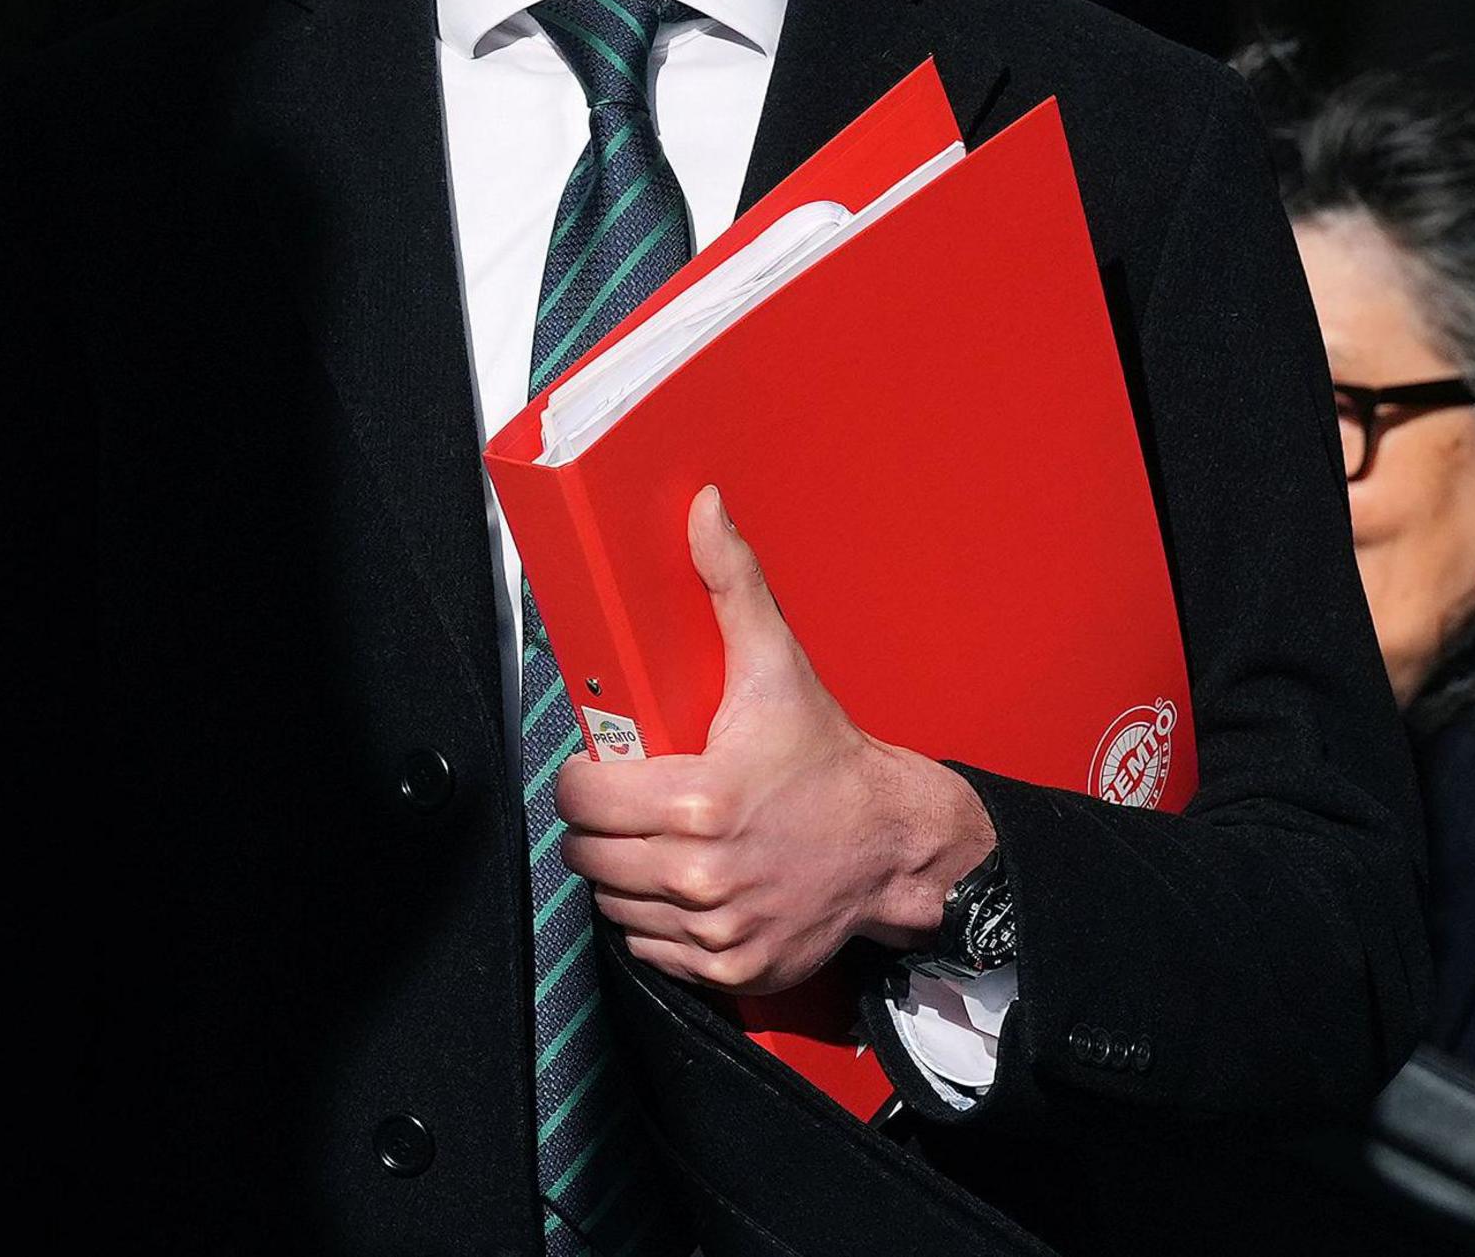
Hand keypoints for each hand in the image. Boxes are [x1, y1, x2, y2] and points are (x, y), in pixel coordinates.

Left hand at [555, 486, 999, 993]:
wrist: (895, 843)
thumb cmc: (829, 759)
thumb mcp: (776, 666)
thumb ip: (730, 584)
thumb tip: (702, 509)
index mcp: (697, 803)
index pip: (579, 799)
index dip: (583, 779)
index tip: (604, 769)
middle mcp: (701, 875)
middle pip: (588, 855)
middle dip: (600, 825)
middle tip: (631, 800)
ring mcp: (714, 928)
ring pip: (613, 904)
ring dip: (623, 874)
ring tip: (657, 839)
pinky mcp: (728, 965)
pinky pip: (650, 947)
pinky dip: (658, 920)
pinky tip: (685, 881)